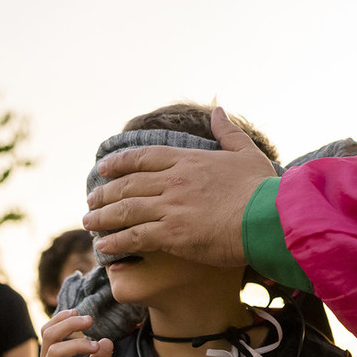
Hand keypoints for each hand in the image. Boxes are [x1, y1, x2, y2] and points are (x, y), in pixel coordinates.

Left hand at [83, 107, 275, 267]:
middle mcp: (173, 181)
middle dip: (105, 192)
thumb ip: (228, 132)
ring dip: (103, 217)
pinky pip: (134, 236)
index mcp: (189, 161)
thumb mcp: (246, 153)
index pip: (144, 158)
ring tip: (88, 223)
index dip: (120, 163)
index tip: (103, 168)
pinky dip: (116, 241)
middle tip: (91, 201)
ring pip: (125, 209)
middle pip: (128, 184)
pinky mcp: (172, 234)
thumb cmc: (262, 189)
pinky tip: (103, 247)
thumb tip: (218, 109)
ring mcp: (170, 207)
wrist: (269, 219)